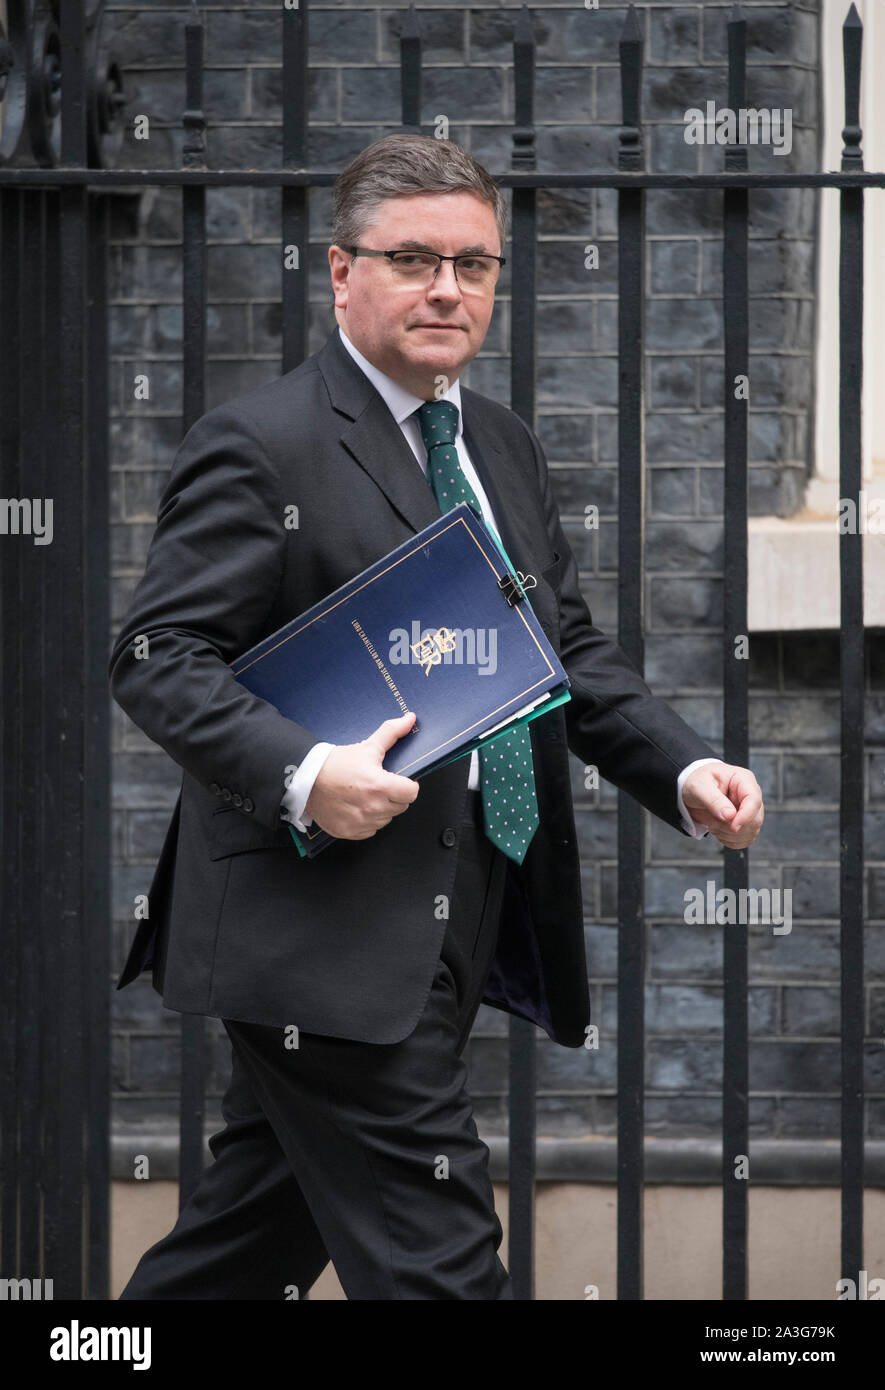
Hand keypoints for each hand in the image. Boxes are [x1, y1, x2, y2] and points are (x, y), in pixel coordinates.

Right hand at [304, 711, 419, 839]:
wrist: (306, 779)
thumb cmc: (335, 764)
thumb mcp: (367, 746)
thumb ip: (392, 732)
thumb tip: (410, 719)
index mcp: (379, 785)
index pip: (412, 793)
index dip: (408, 785)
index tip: (400, 781)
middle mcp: (372, 807)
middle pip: (401, 806)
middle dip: (394, 796)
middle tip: (379, 786)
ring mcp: (361, 822)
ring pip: (387, 819)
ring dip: (382, 809)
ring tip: (366, 795)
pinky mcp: (350, 832)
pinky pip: (371, 829)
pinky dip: (368, 821)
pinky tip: (357, 807)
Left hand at [681, 762, 763, 849]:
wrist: (692, 790)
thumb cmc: (696, 781)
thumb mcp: (699, 786)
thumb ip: (714, 800)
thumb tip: (730, 815)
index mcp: (743, 780)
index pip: (754, 800)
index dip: (746, 816)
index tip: (733, 827)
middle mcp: (750, 796)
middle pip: (755, 820)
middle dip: (732, 827)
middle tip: (712, 823)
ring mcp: (749, 811)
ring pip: (750, 832)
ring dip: (729, 835)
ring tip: (712, 824)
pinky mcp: (745, 824)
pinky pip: (745, 840)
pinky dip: (731, 841)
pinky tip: (719, 831)